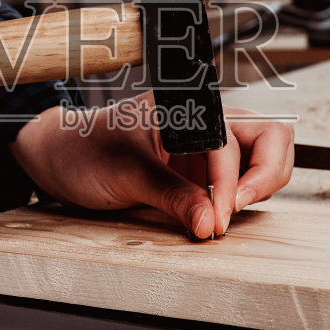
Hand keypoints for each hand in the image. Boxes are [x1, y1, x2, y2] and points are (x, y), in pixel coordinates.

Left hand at [10, 92, 294, 238]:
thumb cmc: (83, 149)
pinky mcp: (203, 170)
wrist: (58, 159)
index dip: (229, 180)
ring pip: (266, 156)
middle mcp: (204, 122)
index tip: (217, 217)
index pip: (230, 140)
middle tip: (233, 212)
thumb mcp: (125, 173)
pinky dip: (244, 198)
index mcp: (187, 106)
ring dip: (260, 186)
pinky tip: (221, 216)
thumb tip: (209, 223)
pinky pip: (242, 179)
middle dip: (267, 174)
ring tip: (225, 216)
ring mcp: (207, 146)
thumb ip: (171, 196)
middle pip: (271, 135)